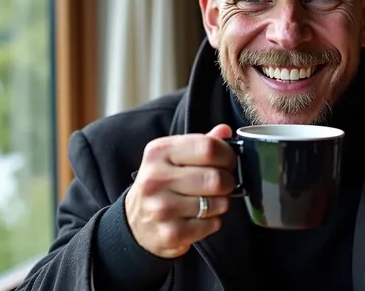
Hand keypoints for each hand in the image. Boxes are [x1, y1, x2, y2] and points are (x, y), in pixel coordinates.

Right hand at [125, 124, 235, 258]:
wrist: (136, 221)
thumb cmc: (163, 183)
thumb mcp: (174, 156)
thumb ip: (201, 143)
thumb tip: (225, 131)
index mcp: (159, 152)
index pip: (208, 147)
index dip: (227, 155)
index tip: (228, 161)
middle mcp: (156, 178)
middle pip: (216, 178)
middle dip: (228, 182)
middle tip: (223, 183)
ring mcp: (161, 208)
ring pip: (218, 203)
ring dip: (221, 203)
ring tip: (209, 200)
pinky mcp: (170, 233)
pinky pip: (212, 225)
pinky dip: (213, 222)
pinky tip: (199, 217)